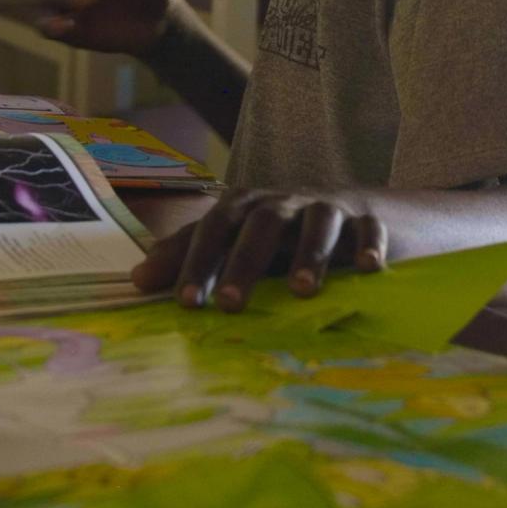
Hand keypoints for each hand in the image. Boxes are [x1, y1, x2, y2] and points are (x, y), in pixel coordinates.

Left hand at [136, 189, 386, 307]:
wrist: (362, 213)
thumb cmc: (287, 235)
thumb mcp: (238, 243)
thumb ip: (191, 257)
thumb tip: (136, 281)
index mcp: (248, 207)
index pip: (215, 227)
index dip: (198, 261)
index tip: (184, 302)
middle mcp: (286, 202)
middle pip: (262, 223)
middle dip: (243, 262)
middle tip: (228, 304)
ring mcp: (330, 208)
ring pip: (318, 222)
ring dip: (310, 253)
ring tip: (302, 290)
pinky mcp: (370, 219)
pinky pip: (370, 228)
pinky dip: (370, 244)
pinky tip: (370, 268)